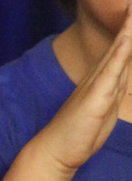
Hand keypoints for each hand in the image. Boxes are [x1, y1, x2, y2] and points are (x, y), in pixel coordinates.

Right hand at [33, 2, 131, 173]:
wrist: (55, 150)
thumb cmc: (78, 135)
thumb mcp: (104, 111)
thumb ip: (113, 93)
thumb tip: (122, 80)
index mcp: (104, 81)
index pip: (124, 51)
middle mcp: (100, 77)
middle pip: (123, 44)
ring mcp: (96, 84)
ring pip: (119, 52)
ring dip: (130, 30)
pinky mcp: (95, 96)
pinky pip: (110, 71)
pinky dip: (120, 53)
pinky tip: (127, 38)